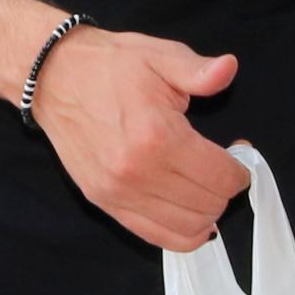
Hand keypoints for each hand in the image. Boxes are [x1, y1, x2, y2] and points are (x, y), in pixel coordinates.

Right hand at [32, 25, 245, 250]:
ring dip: (207, 213)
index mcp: (158, 136)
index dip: (240, 170)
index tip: (237, 156)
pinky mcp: (105, 203)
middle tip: (222, 168)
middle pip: (208, 205)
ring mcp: (119, 193)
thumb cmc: (110, 65)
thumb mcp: (159, 56)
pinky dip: (182, 234)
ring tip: (204, 188)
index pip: (220, 177)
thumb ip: (198, 71)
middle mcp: (139, 173)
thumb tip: (228, 69)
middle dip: (226, 190)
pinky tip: (189, 215)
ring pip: (187, 228)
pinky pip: (155, 237)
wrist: (54, 78)